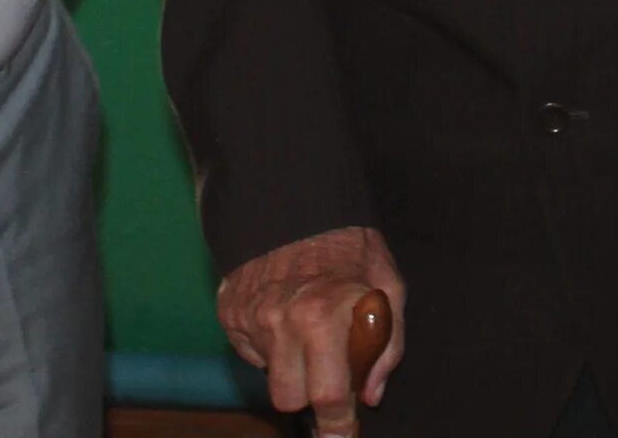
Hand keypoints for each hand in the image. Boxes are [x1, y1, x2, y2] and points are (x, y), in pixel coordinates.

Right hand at [215, 225, 405, 432]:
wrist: (295, 203)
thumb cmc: (349, 246)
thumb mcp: (388, 283)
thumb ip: (388, 342)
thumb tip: (371, 393)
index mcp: (324, 314)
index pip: (328, 395)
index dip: (337, 425)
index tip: (341, 437)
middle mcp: (281, 319)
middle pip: (288, 398)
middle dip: (311, 393)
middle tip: (330, 376)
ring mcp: (249, 316)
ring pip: (268, 378)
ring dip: (290, 367)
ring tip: (309, 334)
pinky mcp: (229, 311)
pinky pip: (251, 352)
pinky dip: (269, 343)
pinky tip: (286, 316)